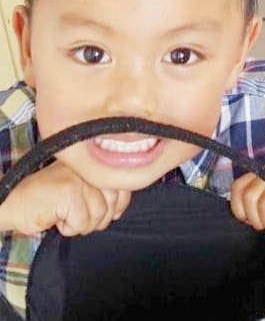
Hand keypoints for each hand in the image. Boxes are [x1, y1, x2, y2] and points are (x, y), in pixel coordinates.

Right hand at [0, 160, 130, 237]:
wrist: (12, 202)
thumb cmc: (45, 201)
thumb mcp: (77, 192)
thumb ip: (100, 193)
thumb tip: (119, 209)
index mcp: (93, 164)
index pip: (124, 187)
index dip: (116, 207)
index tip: (98, 212)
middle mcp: (88, 167)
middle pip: (113, 204)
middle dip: (96, 219)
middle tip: (74, 215)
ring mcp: (78, 177)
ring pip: (98, 215)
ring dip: (80, 225)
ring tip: (63, 214)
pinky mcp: (68, 192)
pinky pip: (82, 223)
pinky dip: (68, 228)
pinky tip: (55, 218)